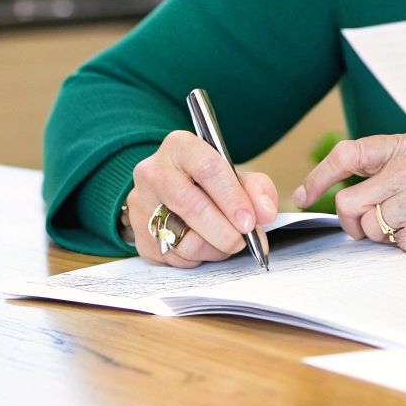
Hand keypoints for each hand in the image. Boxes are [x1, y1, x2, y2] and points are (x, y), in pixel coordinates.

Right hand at [124, 130, 277, 267]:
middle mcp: (153, 172)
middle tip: (243, 240)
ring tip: (224, 241)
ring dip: (214, 249)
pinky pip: (174, 258)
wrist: (170, 191)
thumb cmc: (207, 182)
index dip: (232, 198)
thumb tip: (266, 213)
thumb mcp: (234, 175)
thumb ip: (256, 189)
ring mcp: (141, 205)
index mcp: (180, 147)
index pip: (208, 169)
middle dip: (224, 231)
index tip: (250, 221)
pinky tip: (202, 243)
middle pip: (192, 206)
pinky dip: (196, 258)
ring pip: (183, 239)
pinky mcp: (139, 235)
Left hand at [291, 132, 405, 250]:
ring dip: (377, 231)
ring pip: (366, 227)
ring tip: (403, 219)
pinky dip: (395, 240)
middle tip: (371, 216)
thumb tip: (306, 193)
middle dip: (352, 217)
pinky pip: (387, 241)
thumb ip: (373, 168)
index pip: (347, 156)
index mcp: (402, 145)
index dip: (318, 177)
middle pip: (348, 203)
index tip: (302, 196)